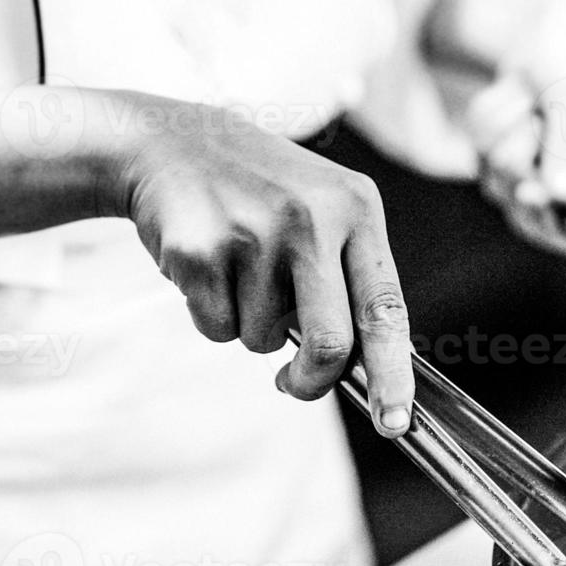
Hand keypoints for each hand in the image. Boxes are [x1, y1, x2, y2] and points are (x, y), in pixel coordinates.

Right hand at [108, 91, 413, 436]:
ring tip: (240, 272)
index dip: (393, 374)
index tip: (395, 423)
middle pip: (329, 345)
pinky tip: (209, 267)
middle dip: (312, 382)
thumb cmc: (264, 197)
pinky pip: (217, 328)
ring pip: (264, 341)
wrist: (170, 142)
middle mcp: (312, 218)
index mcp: (357, 210)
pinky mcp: (198, 250)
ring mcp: (253, 233)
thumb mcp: (325, 214)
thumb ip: (351, 282)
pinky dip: (212, 316)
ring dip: (251, 328)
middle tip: (293, 383)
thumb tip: (374, 372)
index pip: (386, 310)